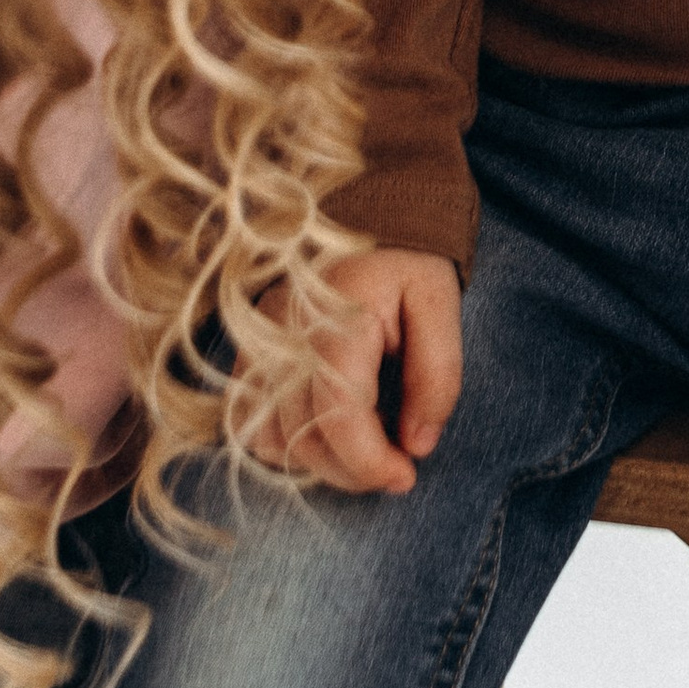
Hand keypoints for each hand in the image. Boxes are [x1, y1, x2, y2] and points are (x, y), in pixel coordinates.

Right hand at [244, 248, 462, 492]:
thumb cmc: (406, 259)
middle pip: (303, 437)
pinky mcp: (248, 350)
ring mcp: (258, 341)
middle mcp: (283, 332)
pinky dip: (286, 442)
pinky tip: (328, 430)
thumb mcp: (440, 302)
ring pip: (272, 438)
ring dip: (321, 461)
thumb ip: (437, 373)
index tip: (406, 476)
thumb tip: (417, 444)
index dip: (370, 463)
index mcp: (335, 315)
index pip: (338, 416)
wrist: (367, 211)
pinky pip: (249, 421)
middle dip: (354, 469)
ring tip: (366, 443)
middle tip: (396, 465)